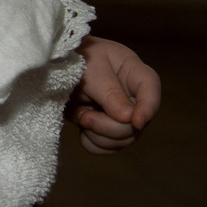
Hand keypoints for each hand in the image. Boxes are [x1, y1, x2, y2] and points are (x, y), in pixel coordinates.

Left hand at [69, 35, 160, 153]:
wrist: (55, 67)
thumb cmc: (75, 58)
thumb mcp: (90, 68)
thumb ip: (109, 92)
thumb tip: (129, 118)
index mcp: (133, 73)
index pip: (151, 88)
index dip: (148, 108)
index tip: (135, 122)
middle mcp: (133, 97)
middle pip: (136, 124)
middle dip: (110, 127)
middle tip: (85, 117)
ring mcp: (122, 116)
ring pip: (123, 140)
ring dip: (99, 136)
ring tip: (82, 117)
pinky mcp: (107, 129)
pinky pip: (108, 148)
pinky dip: (93, 143)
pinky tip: (83, 129)